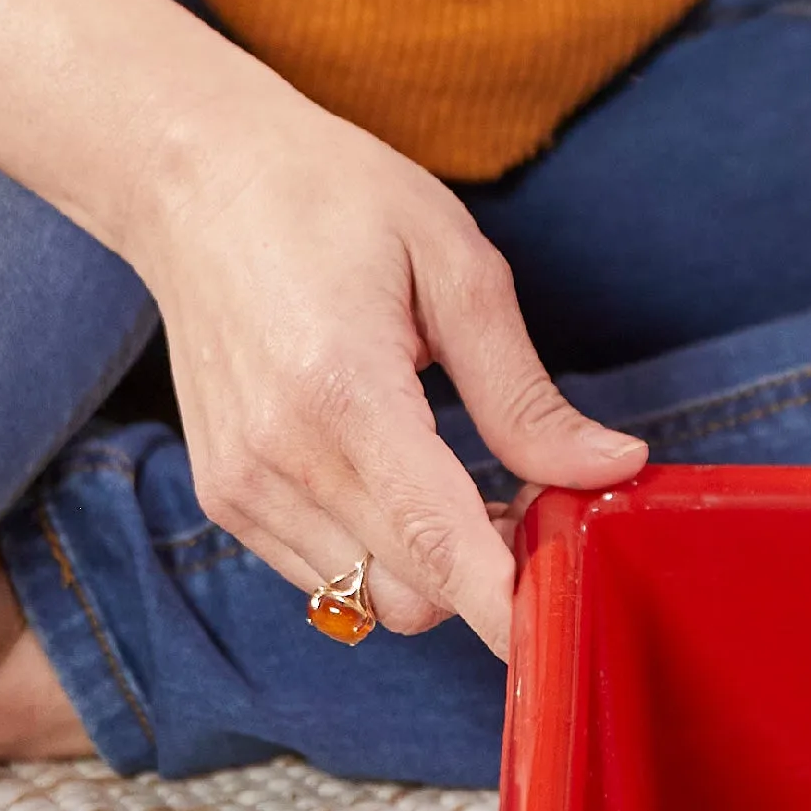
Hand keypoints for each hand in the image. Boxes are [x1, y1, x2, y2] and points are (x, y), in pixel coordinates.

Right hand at [127, 81, 643, 658]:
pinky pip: (321, 572)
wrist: (198, 181)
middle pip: (409, 597)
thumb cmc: (336, 202)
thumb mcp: (459, 270)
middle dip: (486, 574)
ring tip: (470, 477)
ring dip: (434, 568)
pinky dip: (381, 552)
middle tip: (534, 500)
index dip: (507, 604)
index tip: (567, 629)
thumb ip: (525, 394)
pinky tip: (410, 479)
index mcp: (342, 397)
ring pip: (364, 598)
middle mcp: (275, 460)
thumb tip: (612, 468)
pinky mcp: (224, 496)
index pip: (437, 544)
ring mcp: (238, 487)